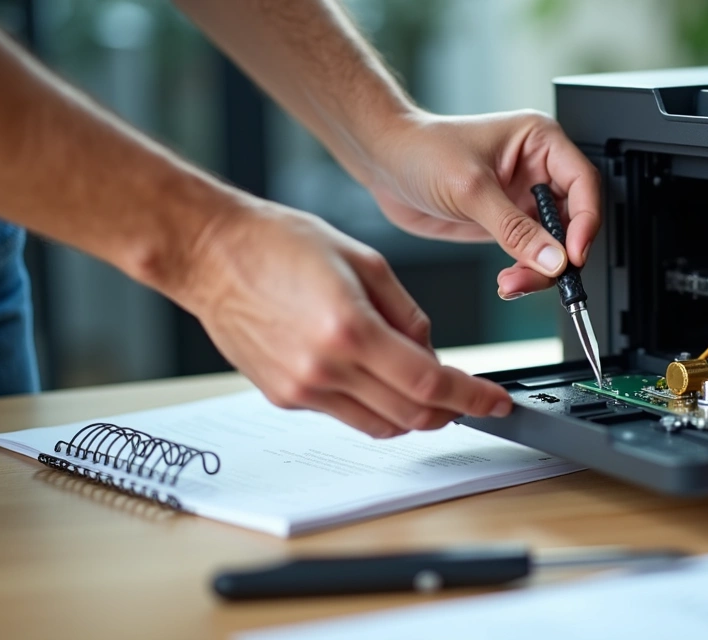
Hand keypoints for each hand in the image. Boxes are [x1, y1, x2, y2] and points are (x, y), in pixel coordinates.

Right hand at [175, 199, 512, 436]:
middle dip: (450, 410)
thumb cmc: (280, 244)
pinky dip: (374, 404)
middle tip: (469, 397)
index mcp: (351, 330)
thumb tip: (432, 353)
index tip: (496, 402)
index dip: (471, 397)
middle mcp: (325, 369)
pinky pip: (345, 414)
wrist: (211, 254)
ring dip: (413, 414)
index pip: (429, 383)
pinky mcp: (284, 396)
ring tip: (424, 385)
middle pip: (410, 415)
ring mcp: (301, 389)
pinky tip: (375, 376)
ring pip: (380, 425)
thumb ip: (407, 314)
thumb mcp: (365, 262)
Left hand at [363, 110, 600, 299]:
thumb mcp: (471, 189)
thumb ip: (514, 229)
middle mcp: (538, 170)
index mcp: (541, 142)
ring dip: (539, 270)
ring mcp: (522, 199)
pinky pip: (530, 255)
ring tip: (513, 282)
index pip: (583, 183)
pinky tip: (508, 281)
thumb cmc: (421, 150)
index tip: (574, 254)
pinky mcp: (507, 224)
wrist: (384, 164)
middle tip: (545, 276)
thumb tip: (553, 260)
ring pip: (553, 244)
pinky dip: (524, 274)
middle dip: (560, 253)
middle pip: (573, 219)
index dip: (586, 221)